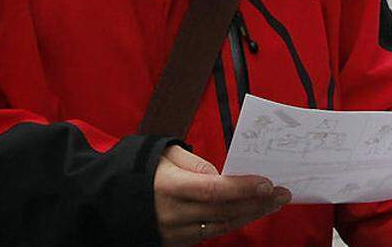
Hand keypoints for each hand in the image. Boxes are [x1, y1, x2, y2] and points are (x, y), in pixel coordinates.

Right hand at [154, 145, 289, 244]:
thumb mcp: (164, 153)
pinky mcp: (176, 243)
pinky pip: (210, 234)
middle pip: (224, 211)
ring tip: (272, 203)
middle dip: (256, 202)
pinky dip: (232, 223)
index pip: (213, 190)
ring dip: (250, 214)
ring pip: (221, 226)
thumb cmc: (141, 170)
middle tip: (282, 193)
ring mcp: (174, 232)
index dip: (242, 188)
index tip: (267, 183)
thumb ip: (194, 163)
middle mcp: (173, 213)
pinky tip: (249, 213)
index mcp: (169, 186)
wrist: (109, 200)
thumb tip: (221, 175)